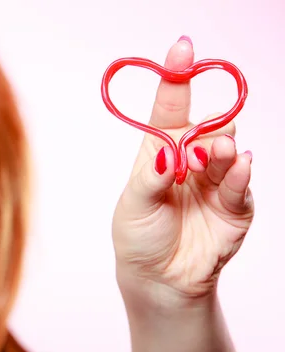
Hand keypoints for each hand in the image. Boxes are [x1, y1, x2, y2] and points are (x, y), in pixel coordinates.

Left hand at [112, 37, 253, 303]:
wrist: (158, 280)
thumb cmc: (138, 237)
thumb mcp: (133, 204)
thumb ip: (151, 177)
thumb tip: (170, 153)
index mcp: (160, 153)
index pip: (170, 108)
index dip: (176, 77)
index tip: (182, 48)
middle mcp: (190, 162)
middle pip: (206, 125)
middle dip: (206, 122)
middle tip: (199, 138)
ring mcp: (214, 182)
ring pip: (226, 151)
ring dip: (222, 148)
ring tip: (214, 153)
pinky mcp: (235, 206)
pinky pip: (241, 184)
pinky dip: (240, 173)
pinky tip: (237, 162)